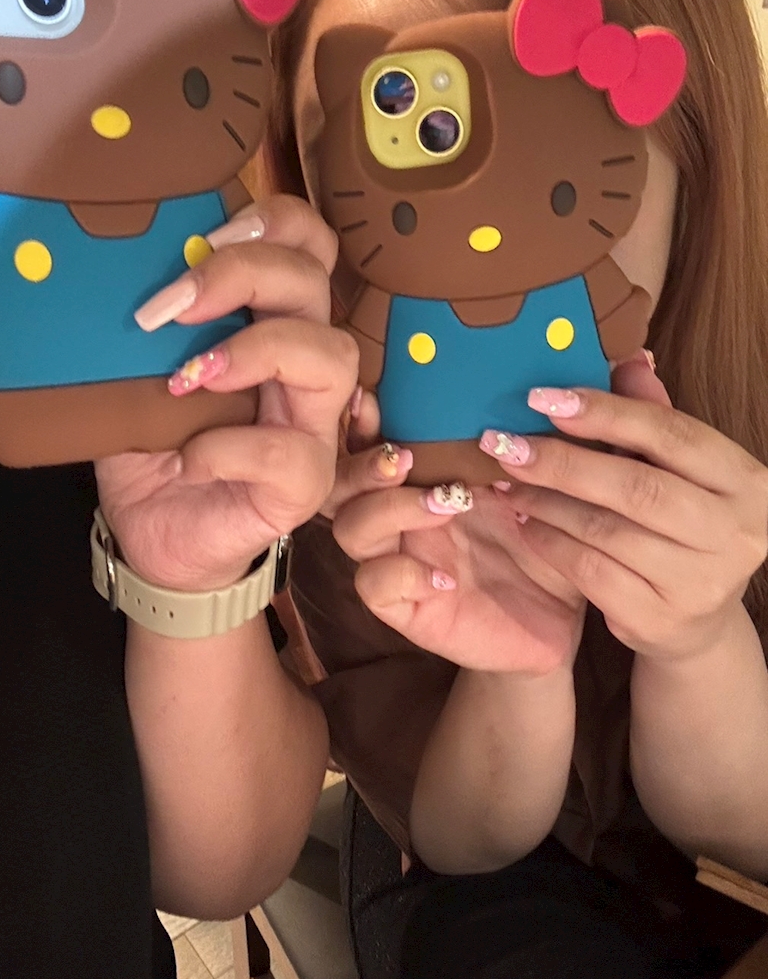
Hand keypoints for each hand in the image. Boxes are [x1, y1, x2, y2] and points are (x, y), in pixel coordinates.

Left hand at [95, 195, 358, 591]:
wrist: (153, 532)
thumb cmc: (151, 444)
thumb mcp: (139, 370)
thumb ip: (152, 323)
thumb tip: (117, 266)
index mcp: (273, 321)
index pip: (309, 245)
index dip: (273, 222)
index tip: (203, 236)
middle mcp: (304, 364)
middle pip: (314, 284)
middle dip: (243, 274)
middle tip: (168, 307)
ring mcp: (316, 425)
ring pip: (332, 356)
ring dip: (255, 351)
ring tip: (188, 378)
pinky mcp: (306, 485)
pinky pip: (287, 452)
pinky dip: (227, 447)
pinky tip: (185, 458)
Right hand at [325, 397, 583, 674]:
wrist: (561, 619)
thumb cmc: (557, 537)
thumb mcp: (576, 480)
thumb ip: (592, 424)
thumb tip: (638, 358)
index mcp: (430, 470)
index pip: (373, 436)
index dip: (362, 418)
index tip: (374, 398)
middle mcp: (403, 509)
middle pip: (341, 479)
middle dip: (363, 462)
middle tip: (404, 457)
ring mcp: (401, 556)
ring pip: (351, 528)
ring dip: (389, 509)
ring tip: (446, 503)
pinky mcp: (408, 606)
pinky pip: (375, 587)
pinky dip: (402, 575)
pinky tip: (446, 576)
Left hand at [481, 354, 767, 660]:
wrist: (695, 619)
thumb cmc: (681, 525)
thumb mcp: (677, 470)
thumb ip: (653, 415)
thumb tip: (628, 355)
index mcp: (746, 481)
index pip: (672, 435)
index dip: (605, 412)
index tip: (542, 397)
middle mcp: (735, 532)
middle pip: (636, 486)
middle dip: (562, 461)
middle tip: (505, 443)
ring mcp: (701, 582)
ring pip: (606, 531)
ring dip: (546, 501)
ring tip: (508, 480)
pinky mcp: (660, 619)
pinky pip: (589, 571)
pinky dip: (549, 542)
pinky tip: (525, 522)